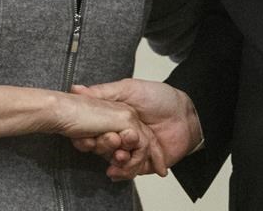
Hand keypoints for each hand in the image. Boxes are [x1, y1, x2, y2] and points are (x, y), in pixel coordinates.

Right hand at [70, 79, 201, 180]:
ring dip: (112, 160)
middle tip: (110, 141)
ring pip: (113, 160)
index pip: (93, 130)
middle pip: (101, 147)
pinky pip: (127, 172)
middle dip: (102, 147)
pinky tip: (117, 170)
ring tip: (119, 154)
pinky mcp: (142, 163)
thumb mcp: (129, 89)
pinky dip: (121, 172)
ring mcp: (131, 150)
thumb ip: (103, 92)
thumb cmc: (159, 97)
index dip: (86, 135)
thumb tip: (76, 89)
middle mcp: (120, 134)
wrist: (186, 114)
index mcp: (114, 117)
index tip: (85, 136)